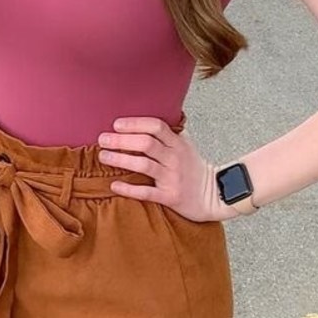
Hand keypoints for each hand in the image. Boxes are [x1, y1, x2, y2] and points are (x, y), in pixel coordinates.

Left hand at [98, 118, 231, 221]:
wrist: (214, 195)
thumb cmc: (194, 170)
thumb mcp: (185, 146)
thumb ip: (168, 134)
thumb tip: (145, 121)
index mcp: (178, 144)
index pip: (156, 127)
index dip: (135, 124)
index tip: (117, 124)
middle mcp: (174, 158)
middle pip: (146, 144)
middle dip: (122, 140)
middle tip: (103, 140)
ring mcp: (172, 178)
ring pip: (144, 165)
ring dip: (121, 159)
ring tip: (104, 157)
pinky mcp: (170, 197)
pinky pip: (147, 192)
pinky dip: (129, 189)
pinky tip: (114, 185)